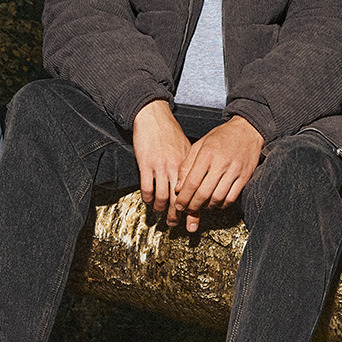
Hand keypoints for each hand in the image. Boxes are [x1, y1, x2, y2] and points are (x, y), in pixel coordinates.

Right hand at [132, 100, 189, 215]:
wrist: (153, 117)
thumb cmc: (169, 133)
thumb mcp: (185, 148)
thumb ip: (189, 167)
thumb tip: (195, 185)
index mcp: (188, 164)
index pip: (193, 192)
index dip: (193, 210)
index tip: (192, 223)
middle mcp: (176, 167)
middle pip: (179, 198)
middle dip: (177, 215)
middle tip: (175, 225)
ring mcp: (161, 166)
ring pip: (163, 196)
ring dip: (161, 208)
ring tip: (160, 214)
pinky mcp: (146, 164)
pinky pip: (147, 188)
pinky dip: (147, 198)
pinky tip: (148, 201)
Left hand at [169, 116, 262, 231]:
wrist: (247, 130)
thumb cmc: (221, 137)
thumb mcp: (199, 145)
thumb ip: (187, 165)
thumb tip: (178, 187)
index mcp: (207, 153)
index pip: (192, 182)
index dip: (184, 197)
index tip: (179, 204)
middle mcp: (221, 163)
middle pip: (204, 193)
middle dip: (193, 206)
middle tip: (187, 209)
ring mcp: (235, 171)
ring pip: (218, 198)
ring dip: (207, 207)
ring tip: (201, 205)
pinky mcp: (245, 177)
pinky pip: (231, 198)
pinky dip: (221, 204)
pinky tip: (215, 202)